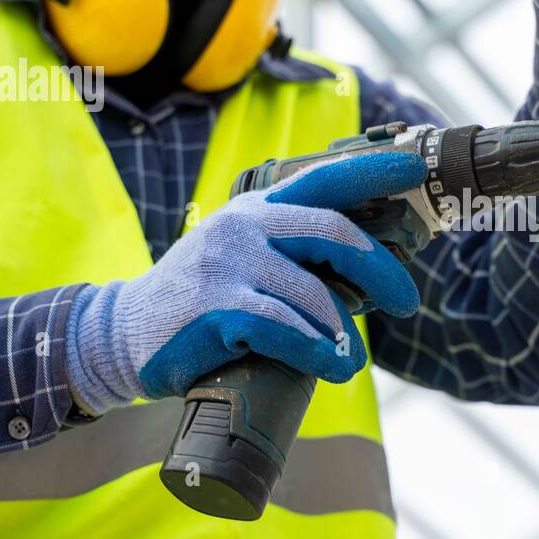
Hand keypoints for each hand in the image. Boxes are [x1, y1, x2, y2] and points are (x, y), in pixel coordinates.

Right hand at [65, 150, 426, 414]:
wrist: (122, 333)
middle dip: (381, 269)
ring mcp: (228, 264)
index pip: (325, 179)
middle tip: (406, 301)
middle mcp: (245, 225)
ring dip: (344, 331)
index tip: (415, 171)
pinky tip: (332, 367)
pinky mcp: (216, 308)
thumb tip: (369, 280)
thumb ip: (296, 257)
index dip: (373, 172)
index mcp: (259, 208)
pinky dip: (317, 352)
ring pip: (314, 291)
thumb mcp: (245, 260)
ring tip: (352, 361)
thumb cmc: (201, 300)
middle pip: (334, 232)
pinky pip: (284, 329)